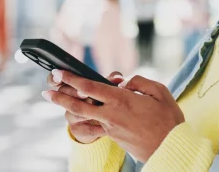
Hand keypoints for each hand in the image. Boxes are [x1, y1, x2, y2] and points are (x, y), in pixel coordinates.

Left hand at [43, 71, 184, 161]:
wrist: (172, 147)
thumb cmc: (168, 119)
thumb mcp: (160, 91)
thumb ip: (139, 81)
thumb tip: (123, 83)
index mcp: (122, 100)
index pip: (90, 87)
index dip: (72, 79)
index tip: (59, 72)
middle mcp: (112, 114)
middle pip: (78, 104)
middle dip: (59, 96)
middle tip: (46, 90)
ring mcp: (110, 127)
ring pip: (81, 117)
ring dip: (66, 109)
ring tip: (56, 101)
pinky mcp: (112, 137)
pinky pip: (90, 129)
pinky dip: (79, 123)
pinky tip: (73, 119)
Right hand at [46, 70, 124, 143]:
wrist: (103, 125)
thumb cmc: (102, 99)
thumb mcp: (105, 87)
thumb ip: (111, 81)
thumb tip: (118, 78)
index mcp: (70, 86)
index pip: (54, 80)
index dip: (54, 78)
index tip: (58, 74)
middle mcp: (67, 100)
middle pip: (64, 94)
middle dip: (74, 92)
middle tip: (85, 93)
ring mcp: (70, 116)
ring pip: (75, 111)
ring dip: (87, 110)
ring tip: (98, 109)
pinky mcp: (77, 130)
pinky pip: (87, 128)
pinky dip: (98, 127)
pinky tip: (108, 126)